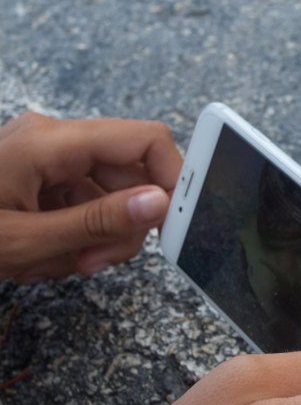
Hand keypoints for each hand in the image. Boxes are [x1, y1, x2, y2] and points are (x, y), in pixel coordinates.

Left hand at [0, 112, 181, 282]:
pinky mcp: (41, 176)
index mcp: (51, 141)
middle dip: (120, 227)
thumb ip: (96, 222)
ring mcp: (47, 157)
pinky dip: (71, 237)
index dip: (171, 180)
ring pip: (108, 197)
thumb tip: (158, 204)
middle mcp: (54, 140)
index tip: (173, 224)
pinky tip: (39, 256)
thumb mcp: (22, 240)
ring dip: (92, 239)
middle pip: (130, 177)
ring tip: (51, 263)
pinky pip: (82, 205)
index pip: (145, 140)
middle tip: (92, 262)